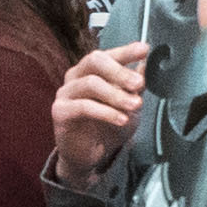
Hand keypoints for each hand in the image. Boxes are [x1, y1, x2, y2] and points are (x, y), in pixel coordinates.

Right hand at [51, 42, 149, 183]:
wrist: (92, 156)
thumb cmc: (110, 126)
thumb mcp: (130, 105)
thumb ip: (135, 86)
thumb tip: (146, 64)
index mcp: (92, 70)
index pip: (107, 54)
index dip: (125, 51)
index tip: (144, 50)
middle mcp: (75, 76)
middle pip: (94, 61)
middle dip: (119, 71)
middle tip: (139, 84)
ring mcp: (65, 93)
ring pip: (90, 83)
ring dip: (116, 94)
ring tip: (135, 105)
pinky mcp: (59, 112)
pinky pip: (83, 106)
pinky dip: (105, 112)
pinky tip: (121, 119)